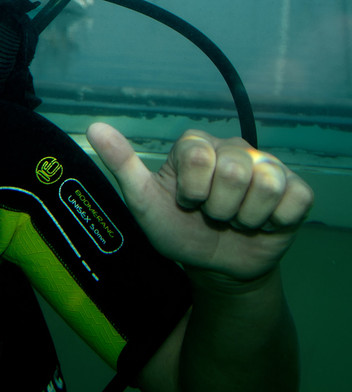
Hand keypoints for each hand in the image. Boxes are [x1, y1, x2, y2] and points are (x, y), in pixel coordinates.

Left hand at [88, 123, 313, 281]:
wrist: (213, 264)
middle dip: (218, 208)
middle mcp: (234, 148)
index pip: (199, 156)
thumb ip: (122, 165)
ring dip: (246, 217)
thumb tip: (95, 128)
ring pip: (267, 184)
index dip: (193, 191)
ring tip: (235, 220)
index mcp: (196, 145)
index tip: (187, 203)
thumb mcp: (143, 202)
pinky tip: (262, 223)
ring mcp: (268, 167)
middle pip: (235, 172)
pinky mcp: (295, 190)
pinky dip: (275, 220)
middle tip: (212, 215)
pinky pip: (295, 199)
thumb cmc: (176, 228)